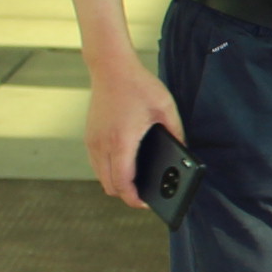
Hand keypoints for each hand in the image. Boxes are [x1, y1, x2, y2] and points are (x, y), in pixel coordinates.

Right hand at [84, 61, 184, 210]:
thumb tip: (183, 153)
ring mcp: (92, 141)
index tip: (146, 203)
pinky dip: (108, 170)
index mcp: (122, 141)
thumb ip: (176, 133)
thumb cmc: (139, 86)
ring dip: (115, 182)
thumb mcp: (166, 108)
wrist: (110, 67)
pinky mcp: (88, 136)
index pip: (123, 182)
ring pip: (100, 176)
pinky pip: (96, 164)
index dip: (134, 198)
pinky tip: (124, 165)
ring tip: (135, 181)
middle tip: (144, 193)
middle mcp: (102, 144)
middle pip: (109, 185)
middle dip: (126, 194)